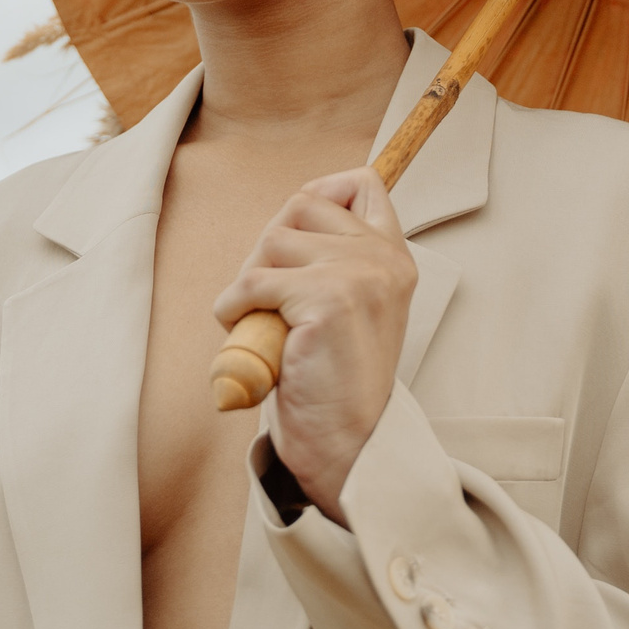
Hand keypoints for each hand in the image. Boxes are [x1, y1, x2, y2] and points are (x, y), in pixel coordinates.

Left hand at [213, 166, 415, 522]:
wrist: (347, 445)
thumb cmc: (335, 380)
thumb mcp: (350, 305)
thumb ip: (334, 260)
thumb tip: (287, 215)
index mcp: (395, 257)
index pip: (363, 184)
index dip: (320, 193)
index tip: (295, 232)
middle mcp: (384, 259)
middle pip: (301, 204)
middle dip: (269, 246)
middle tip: (266, 296)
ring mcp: (359, 275)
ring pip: (273, 240)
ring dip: (249, 280)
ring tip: (260, 320)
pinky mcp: (328, 300)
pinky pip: (254, 281)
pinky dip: (233, 306)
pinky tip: (243, 331)